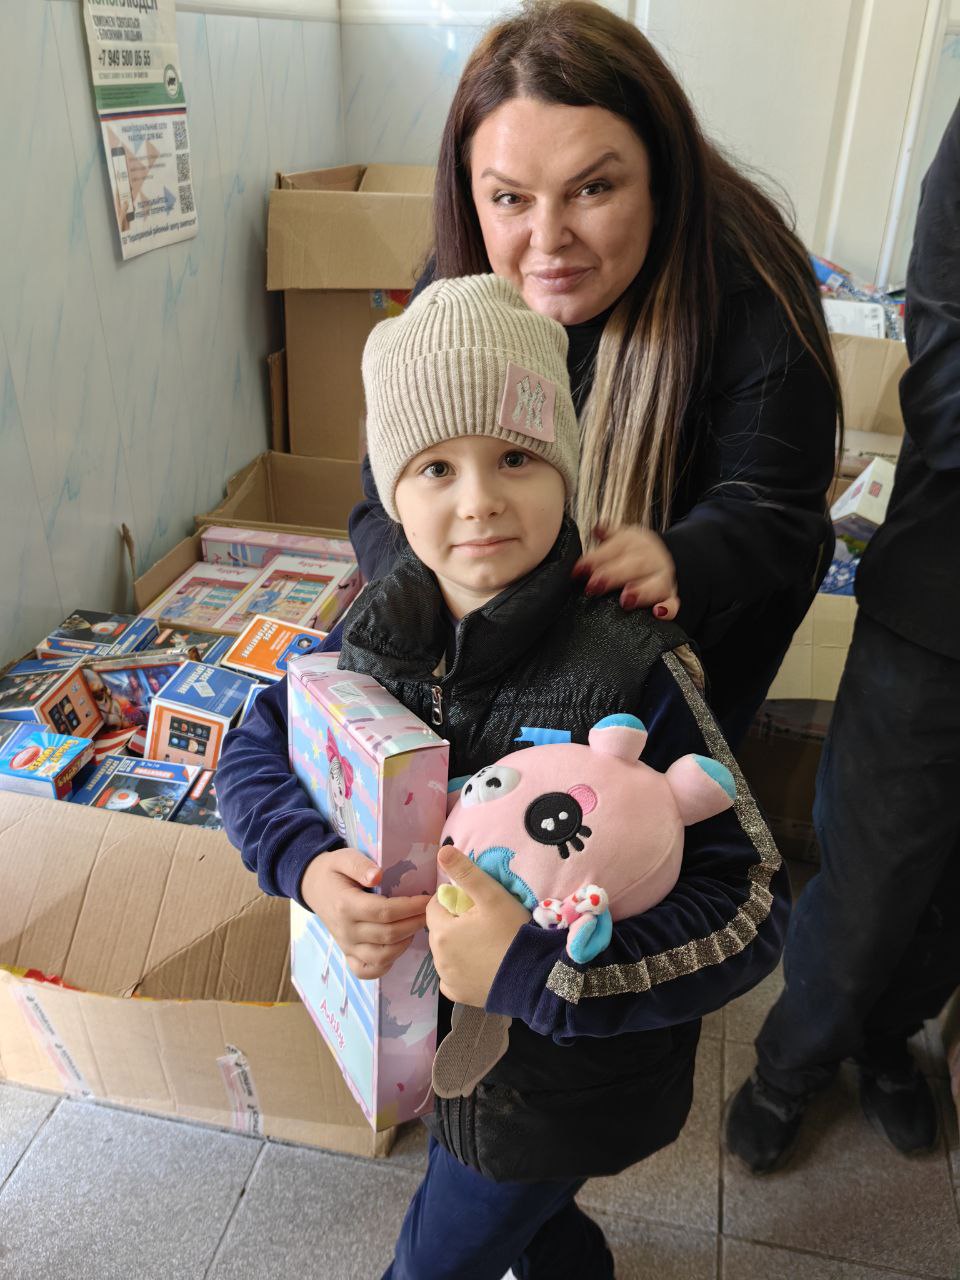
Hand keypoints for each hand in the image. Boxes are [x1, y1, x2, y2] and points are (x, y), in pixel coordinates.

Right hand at [301, 848, 430, 979]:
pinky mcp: (348, 954)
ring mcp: (346, 946)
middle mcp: (346, 930)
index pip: (384, 912)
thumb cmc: (334, 870)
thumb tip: (378, 876)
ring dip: (405, 942)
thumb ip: (360, 865)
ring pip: (382, 956)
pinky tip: (398, 946)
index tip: (427, 899)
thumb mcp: (344, 858)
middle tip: (430, 911)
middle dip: (414, 923)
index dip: (409, 907)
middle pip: (388, 935)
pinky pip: (368, 970)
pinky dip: (387, 964)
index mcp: (346, 905)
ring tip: (416, 925)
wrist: (314, 887)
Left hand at [426, 846, 530, 1006]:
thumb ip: (466, 873)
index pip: (435, 907)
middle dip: (454, 923)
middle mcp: (437, 958)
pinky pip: (452, 977)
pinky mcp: (458, 995)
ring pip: (445, 953)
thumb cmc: (513, 932)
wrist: (535, 977)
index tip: (474, 904)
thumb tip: (442, 851)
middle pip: (440, 930)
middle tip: (483, 923)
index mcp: (441, 931)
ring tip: (485, 944)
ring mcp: (447, 979)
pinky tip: (480, 965)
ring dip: (457, 946)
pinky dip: (461, 970)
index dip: (453, 901)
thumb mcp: (492, 896)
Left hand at [573, 525, 679, 620]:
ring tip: (625, 601)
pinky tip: (657, 612)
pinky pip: (673, 603)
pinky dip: (668, 609)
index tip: (579, 570)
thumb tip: (597, 528)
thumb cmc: (631, 552)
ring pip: (657, 584)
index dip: (596, 559)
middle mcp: (652, 559)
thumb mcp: (619, 539)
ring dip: (641, 592)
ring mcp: (663, 578)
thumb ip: (606, 535)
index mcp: (635, 542)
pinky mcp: (670, 596)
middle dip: (614, 576)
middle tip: (594, 586)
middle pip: (636, 565)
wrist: (659, 558)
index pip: (616, 548)